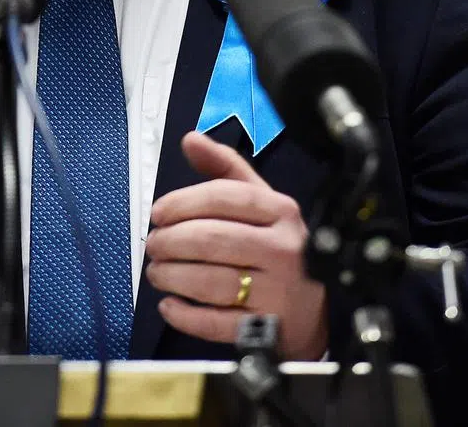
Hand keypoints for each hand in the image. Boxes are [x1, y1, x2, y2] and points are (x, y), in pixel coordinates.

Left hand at [145, 131, 325, 359]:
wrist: (315, 309)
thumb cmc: (278, 245)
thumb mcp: (260, 200)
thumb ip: (224, 168)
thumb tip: (190, 138)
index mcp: (280, 210)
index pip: (223, 197)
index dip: (183, 203)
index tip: (157, 213)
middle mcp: (282, 249)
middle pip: (212, 239)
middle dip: (171, 241)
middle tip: (153, 245)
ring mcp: (277, 292)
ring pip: (211, 281)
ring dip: (172, 276)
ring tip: (156, 272)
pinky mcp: (268, 329)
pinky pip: (216, 323)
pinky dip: (185, 315)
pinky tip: (169, 305)